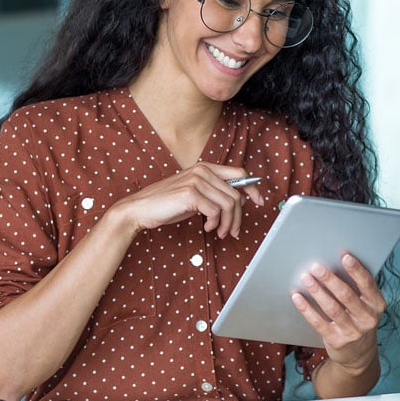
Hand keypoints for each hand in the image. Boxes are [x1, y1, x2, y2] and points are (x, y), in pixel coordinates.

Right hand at [110, 162, 263, 238]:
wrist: (140, 209)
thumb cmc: (167, 204)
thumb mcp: (195, 196)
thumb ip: (214, 193)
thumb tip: (238, 201)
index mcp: (205, 168)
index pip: (239, 173)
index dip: (253, 188)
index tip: (259, 201)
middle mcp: (202, 170)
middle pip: (236, 194)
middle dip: (237, 217)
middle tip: (231, 231)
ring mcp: (196, 180)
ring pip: (229, 204)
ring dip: (227, 223)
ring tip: (219, 232)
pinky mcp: (190, 193)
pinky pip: (215, 211)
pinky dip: (214, 224)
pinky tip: (206, 228)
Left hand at [291, 252, 384, 374]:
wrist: (359, 355)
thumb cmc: (359, 319)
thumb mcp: (366, 305)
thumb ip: (357, 288)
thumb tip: (335, 262)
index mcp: (377, 304)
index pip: (368, 284)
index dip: (356, 270)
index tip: (344, 256)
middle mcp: (367, 318)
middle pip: (346, 295)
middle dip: (330, 279)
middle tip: (316, 266)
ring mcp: (353, 332)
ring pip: (332, 308)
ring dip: (317, 291)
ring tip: (306, 278)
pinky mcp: (337, 341)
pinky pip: (319, 323)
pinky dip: (306, 309)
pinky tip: (297, 298)